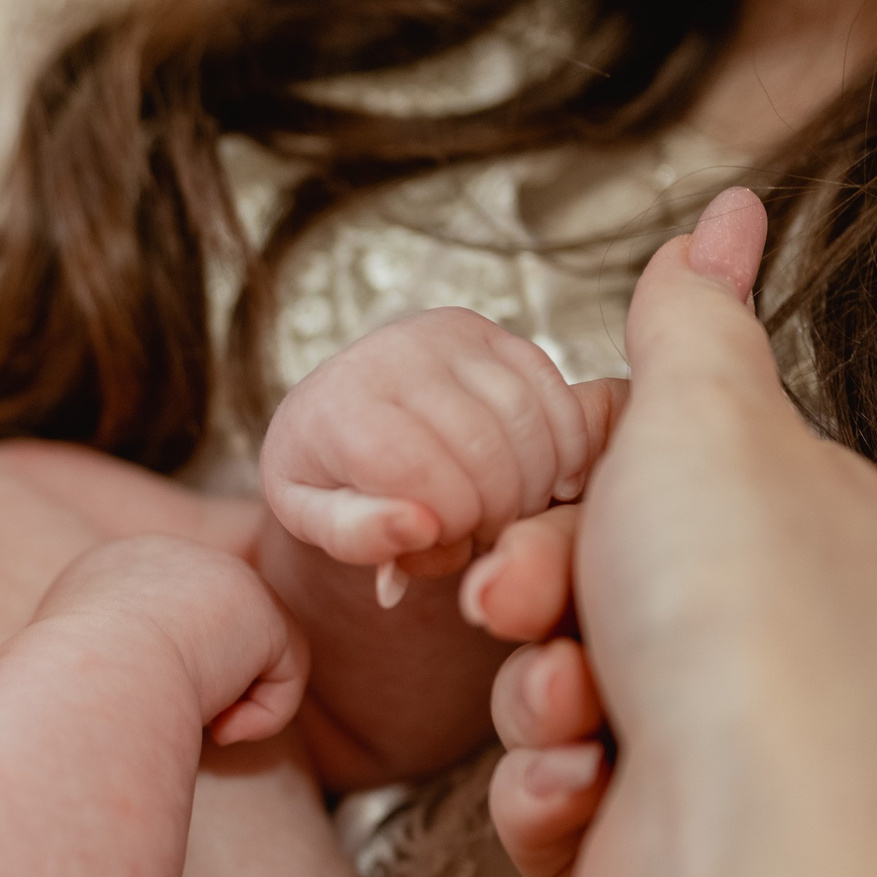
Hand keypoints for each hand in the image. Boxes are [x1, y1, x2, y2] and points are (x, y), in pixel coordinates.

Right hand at [39, 534, 309, 744]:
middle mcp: (164, 555)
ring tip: (190, 721)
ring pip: (251, 652)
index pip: (163, 620)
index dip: (159, 675)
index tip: (140, 713)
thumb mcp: (73, 671)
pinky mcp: (260, 604)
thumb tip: (150, 690)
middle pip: (211, 629)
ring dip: (228, 703)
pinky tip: (221, 730)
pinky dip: (262, 716)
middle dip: (202, 684)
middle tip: (167, 719)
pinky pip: (284, 672)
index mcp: (106, 569)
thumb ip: (111, 663)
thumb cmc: (66, 699)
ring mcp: (217, 571)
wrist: (90, 684)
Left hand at [262, 308, 624, 605]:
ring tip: (507, 515)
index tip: (439, 543)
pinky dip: (566, 448)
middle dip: (495, 513)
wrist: (331, 410)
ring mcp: (445, 335)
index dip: (446, 524)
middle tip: (481, 537)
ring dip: (533, 486)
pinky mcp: (489, 333)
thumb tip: (417, 527)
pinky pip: (553, 392)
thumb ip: (353, 534)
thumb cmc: (325, 474)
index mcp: (339, 406)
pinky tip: (550, 484)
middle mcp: (393, 355)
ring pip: (525, 420)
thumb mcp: (311, 517)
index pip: (419, 472)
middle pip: (482, 448)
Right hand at [464, 188, 876, 876]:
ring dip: (532, 696)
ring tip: (570, 714)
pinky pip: (550, 785)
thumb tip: (730, 214)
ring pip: (551, 685)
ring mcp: (715, 739)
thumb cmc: (745, 634)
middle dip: (527, 592)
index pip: (647, 468)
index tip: (531, 495)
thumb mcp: (703, 420)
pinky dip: (545, 786)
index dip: (563, 483)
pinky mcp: (655, 835)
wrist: (757, 849)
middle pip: (581, 577)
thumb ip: (690, 320)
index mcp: (796, 516)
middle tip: (515, 602)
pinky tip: (580, 785)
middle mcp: (766, 628)